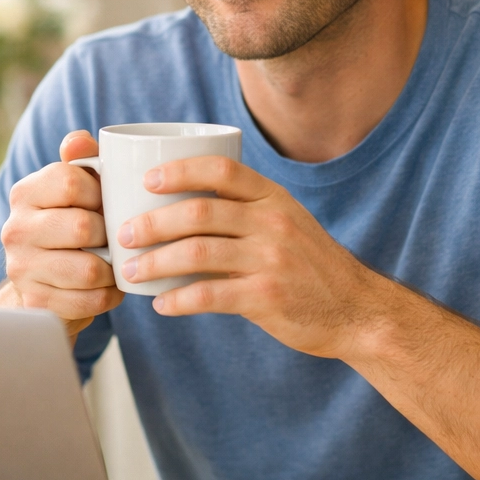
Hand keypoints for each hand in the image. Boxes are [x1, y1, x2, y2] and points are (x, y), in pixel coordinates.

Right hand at [0, 130, 123, 342]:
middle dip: (110, 233)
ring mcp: (21, 269)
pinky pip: (90, 301)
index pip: (68, 181)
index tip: (107, 202)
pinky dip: (110, 295)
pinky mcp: (36, 304)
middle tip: (117, 236)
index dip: (101, 192)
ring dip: (114, 268)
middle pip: (82, 226)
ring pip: (90, 269)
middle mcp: (14, 229)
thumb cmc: (70, 223)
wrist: (44, 282)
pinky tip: (109, 286)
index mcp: (24, 193)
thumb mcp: (75, 187)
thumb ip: (81, 158)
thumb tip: (80, 141)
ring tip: (117, 262)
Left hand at [116, 157, 384, 358]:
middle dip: (153, 222)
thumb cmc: (310, 266)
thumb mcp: (286, 222)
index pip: (222, 169)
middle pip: (199, 210)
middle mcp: (272, 222)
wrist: (356, 310)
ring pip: (197, 252)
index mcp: (273, 198)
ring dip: (155, 262)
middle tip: (123, 233)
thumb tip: (179, 206)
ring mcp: (271, 259)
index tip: (147, 181)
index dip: (180, 170)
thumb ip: (245, 210)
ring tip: (131, 271)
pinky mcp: (267, 297)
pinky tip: (161, 304)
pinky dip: (178, 299)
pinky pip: (210, 294)